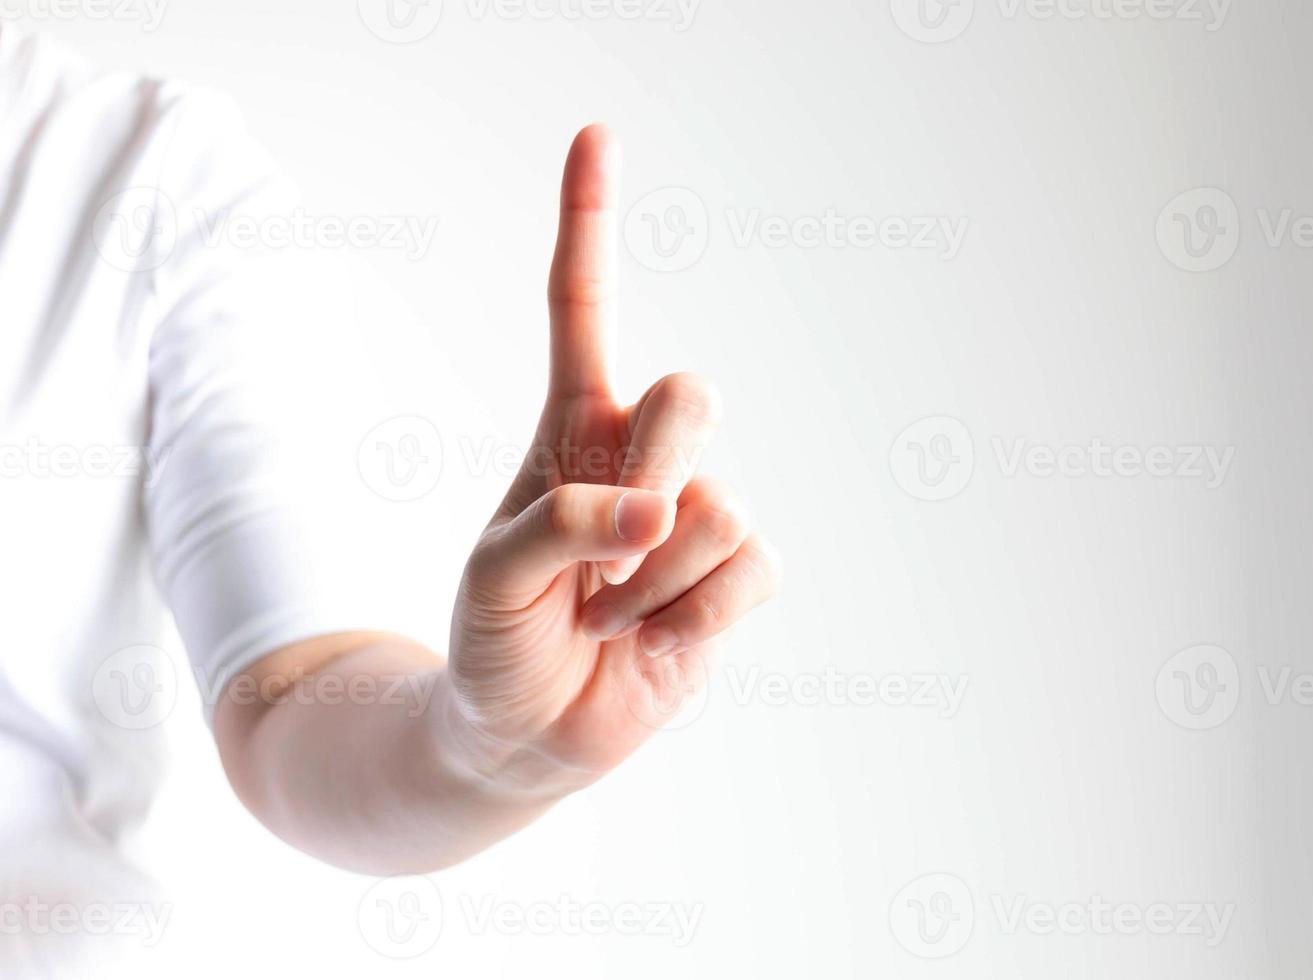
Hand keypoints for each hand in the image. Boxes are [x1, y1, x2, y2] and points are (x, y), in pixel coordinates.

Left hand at [445, 125, 780, 794]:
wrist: (522, 731)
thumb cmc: (495, 632)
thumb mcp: (496, 569)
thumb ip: (569, 520)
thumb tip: (663, 512)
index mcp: (573, 427)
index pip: (582, 309)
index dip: (589, 224)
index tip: (597, 135)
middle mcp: (645, 458)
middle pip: (690, 397)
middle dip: (652, 469)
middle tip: (609, 546)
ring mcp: (696, 518)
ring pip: (718, 506)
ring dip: (650, 580)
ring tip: (610, 614)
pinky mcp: (736, 579)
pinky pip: (751, 568)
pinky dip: (692, 616)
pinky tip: (656, 636)